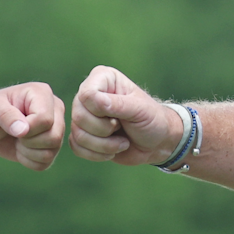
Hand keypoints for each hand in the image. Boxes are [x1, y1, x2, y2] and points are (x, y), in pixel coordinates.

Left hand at [0, 82, 64, 169]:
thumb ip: (6, 115)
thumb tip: (23, 130)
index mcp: (42, 94)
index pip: (46, 119)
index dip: (28, 130)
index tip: (11, 125)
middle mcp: (54, 110)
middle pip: (54, 137)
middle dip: (28, 142)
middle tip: (14, 133)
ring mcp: (55, 128)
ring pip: (51, 151)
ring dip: (27, 152)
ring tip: (16, 139)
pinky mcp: (51, 146)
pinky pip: (46, 163)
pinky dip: (28, 161)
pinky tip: (20, 149)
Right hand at [71, 66, 185, 164]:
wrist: (157, 144)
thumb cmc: (152, 120)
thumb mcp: (140, 109)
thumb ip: (118, 104)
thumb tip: (93, 100)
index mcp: (102, 78)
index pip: (86, 94)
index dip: (101, 111)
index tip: (121, 115)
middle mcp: (89, 95)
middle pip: (78, 116)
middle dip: (104, 130)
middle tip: (121, 127)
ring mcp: (84, 115)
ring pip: (78, 135)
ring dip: (104, 146)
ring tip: (122, 142)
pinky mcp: (83, 134)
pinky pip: (76, 148)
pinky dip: (96, 154)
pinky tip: (112, 151)